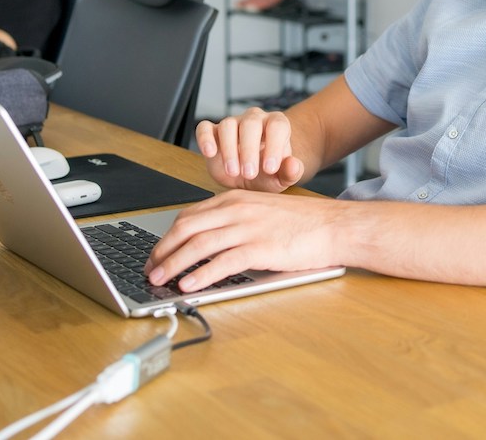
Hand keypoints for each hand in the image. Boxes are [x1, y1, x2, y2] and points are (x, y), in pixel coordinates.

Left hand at [145, 190, 340, 290]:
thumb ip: (236, 220)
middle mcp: (238, 210)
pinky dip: (201, 274)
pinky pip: (222, 262)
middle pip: (187, 228)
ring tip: (159, 279)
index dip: (168, 236)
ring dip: (174, 264)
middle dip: (163, 250)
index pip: (190, 215)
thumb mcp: (263, 211)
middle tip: (151, 268)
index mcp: (236, 199)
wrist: (335, 226)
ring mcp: (248, 228)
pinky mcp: (260, 248)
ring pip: (199, 244)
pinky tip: (189, 285)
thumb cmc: (304, 223)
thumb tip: (208, 242)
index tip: (158, 252)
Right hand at [195, 108, 304, 192]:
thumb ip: (291, 171)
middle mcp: (254, 119)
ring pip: (228, 125)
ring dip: (229, 149)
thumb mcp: (282, 177)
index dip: (273, 146)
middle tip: (249, 174)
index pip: (277, 126)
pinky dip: (205, 138)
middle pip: (250, 124)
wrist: (248, 177)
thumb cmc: (267, 173)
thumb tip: (294, 165)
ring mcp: (233, 123)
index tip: (269, 168)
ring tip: (233, 171)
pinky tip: (210, 153)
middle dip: (249, 150)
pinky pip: (205, 127)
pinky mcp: (212, 132)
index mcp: (276, 125)